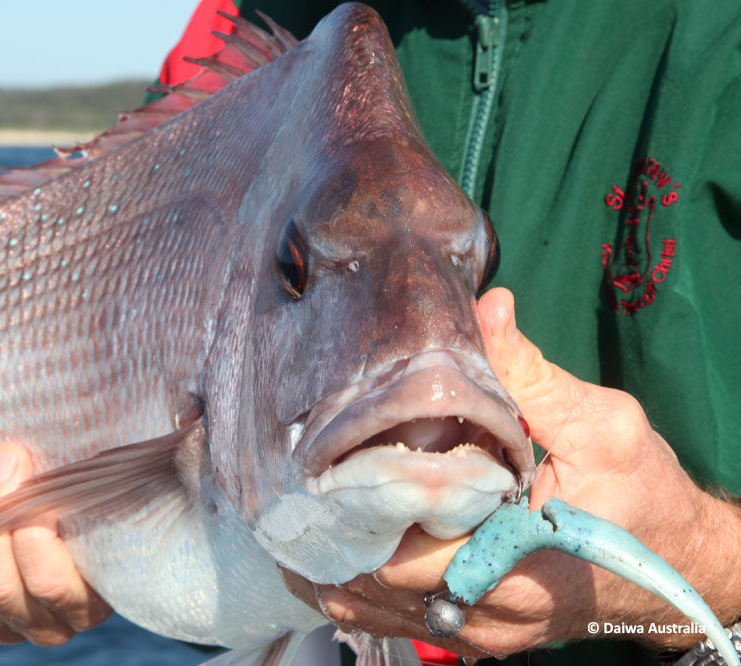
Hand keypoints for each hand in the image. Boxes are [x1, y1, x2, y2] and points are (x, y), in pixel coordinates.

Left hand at [0, 443, 111, 644]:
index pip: (50, 586)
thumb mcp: (101, 487)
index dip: (34, 532)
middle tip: (2, 455)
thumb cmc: (81, 488)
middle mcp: (33, 622)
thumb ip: (103, 479)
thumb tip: (143, 432)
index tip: (37, 481)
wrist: (31, 493)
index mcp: (83, 600)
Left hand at [281, 287, 740, 656]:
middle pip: (373, 584)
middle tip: (305, 474)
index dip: (355, 510)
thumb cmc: (645, 496)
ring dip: (333, 562)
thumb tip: (485, 309)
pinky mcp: (475, 635)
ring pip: (372, 613)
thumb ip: (530, 376)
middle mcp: (489, 611)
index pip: (403, 556)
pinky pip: (393, 623)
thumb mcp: (602, 426)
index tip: (323, 464)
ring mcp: (479, 633)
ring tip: (303, 507)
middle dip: (336, 530)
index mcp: (518, 561)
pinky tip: (335, 543)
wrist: (681, 565)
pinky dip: (357, 585)